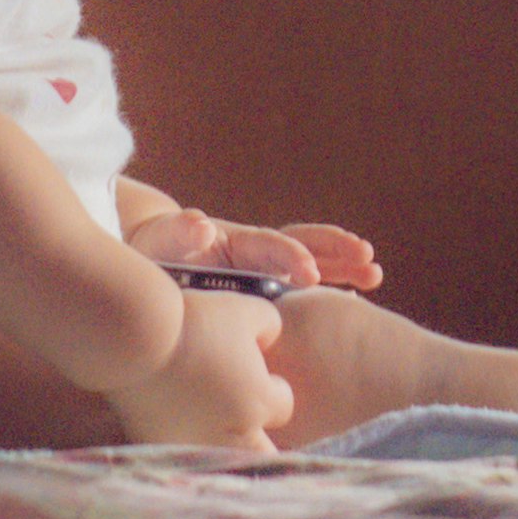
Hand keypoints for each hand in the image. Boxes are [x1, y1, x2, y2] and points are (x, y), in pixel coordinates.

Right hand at [103, 283, 295, 455]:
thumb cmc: (196, 320)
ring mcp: (196, 446)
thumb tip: (266, 340)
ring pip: (223, 458)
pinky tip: (176, 416)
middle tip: (238, 407)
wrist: (137, 337)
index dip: (273, 388)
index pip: (283, 406)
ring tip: (208, 417)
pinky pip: (183, 454)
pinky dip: (185, 440)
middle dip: (256, 433)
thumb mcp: (245, 309)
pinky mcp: (162, 447)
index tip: (257, 374)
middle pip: (261, 450)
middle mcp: (233, 434)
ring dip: (222, 442)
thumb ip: (269, 325)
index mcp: (257, 402)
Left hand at [124, 205, 380, 294]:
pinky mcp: (261, 286)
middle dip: (331, 251)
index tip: (310, 272)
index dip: (288, 257)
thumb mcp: (157, 242)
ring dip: (340, 263)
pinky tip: (357, 295)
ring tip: (375, 271)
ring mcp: (259, 267)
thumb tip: (200, 224)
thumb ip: (177, 234)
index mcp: (229, 242)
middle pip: (298, 244)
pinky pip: (300, 283)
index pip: (266, 246)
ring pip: (308, 259)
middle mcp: (251, 250)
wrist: (143, 257)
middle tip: (365, 259)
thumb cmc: (149, 254)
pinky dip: (328, 284)